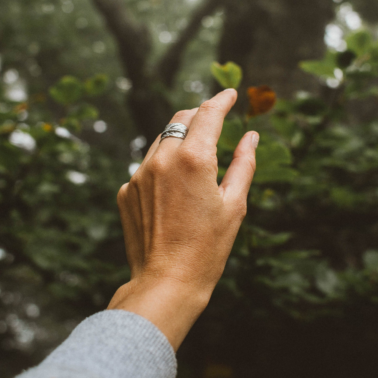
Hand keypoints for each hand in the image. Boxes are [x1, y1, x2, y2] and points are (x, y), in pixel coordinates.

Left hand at [107, 89, 258, 349]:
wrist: (165, 282)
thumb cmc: (207, 248)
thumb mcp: (235, 205)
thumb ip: (243, 164)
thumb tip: (250, 136)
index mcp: (193, 159)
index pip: (208, 114)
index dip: (222, 100)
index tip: (231, 94)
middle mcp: (161, 159)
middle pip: (180, 118)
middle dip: (200, 113)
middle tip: (216, 117)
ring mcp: (138, 174)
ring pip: (161, 140)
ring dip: (180, 139)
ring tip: (197, 157)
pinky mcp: (126, 190)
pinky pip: (146, 166)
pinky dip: (162, 165)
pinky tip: (175, 189)